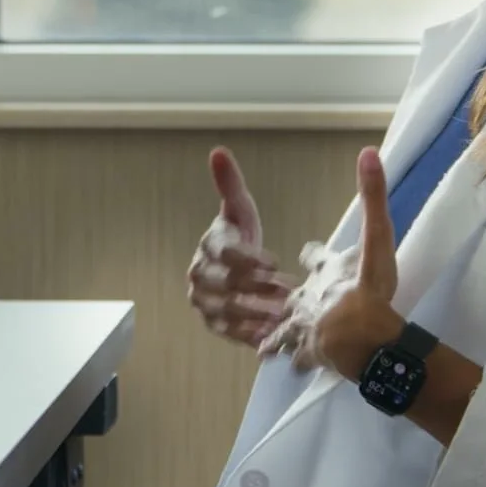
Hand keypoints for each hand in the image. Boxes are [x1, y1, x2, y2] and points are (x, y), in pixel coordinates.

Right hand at [186, 147, 297, 347]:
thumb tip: (218, 152)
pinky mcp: (213, 322)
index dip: (248, 259)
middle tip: (285, 290)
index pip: (224, 253)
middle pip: (226, 285)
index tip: (274, 262)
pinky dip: (250, 334)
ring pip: (227, 311)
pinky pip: (229, 332)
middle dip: (257, 289)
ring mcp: (203, 301)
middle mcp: (199, 275)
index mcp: (208, 246)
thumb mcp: (239, 209)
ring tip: (283, 314)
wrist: (232, 265)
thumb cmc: (240, 235)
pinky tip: (273, 334)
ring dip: (255, 313)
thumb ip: (230, 183)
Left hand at [260, 146, 404, 379]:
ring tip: (269, 337)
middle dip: (287, 297)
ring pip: (289, 329)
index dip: (314, 255)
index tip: (309, 252)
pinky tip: (290, 366)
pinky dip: (295, 360)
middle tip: (284, 298)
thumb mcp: (375, 243)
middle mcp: (308, 299)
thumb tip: (369, 152)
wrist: (365, 342)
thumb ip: (373, 199)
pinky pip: (298, 359)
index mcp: (323, 273)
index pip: (315, 256)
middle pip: (294, 295)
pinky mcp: (310, 356)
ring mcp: (306, 330)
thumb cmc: (369, 293)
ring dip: (283, 331)